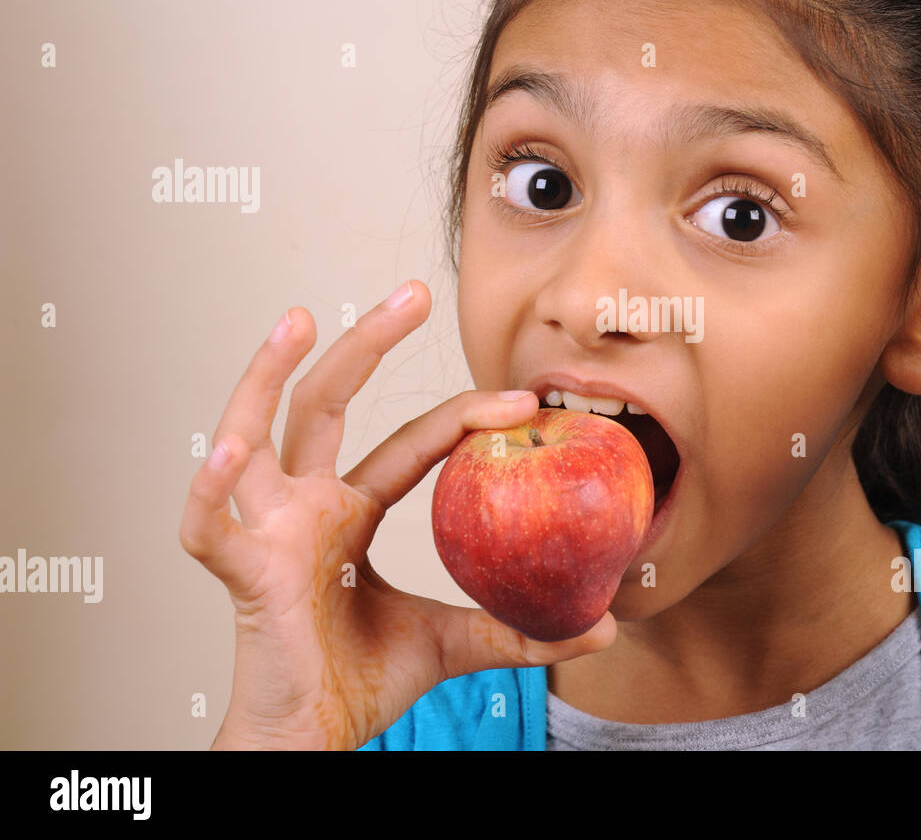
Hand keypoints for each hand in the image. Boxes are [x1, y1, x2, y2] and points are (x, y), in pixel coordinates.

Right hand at [180, 281, 614, 749]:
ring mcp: (266, 529)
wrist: (314, 733)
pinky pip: (209, 525)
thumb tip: (606, 627)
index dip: (463, 416)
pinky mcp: (239, 571)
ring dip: (267, 375)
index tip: (523, 398)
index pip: (409, 443)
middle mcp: (304, 504)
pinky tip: (232, 449)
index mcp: (350, 511)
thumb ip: (518, 628)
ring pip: (254, 433)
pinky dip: (212, 487)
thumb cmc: (366, 677)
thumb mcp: (454, 641)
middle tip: (415, 292)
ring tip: (299, 320)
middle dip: (366, 343)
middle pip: (326, 403)